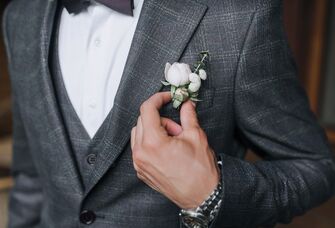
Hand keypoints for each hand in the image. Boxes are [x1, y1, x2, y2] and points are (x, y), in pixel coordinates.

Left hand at [131, 92, 219, 208]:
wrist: (202, 197)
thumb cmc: (200, 171)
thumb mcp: (196, 136)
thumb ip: (188, 116)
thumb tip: (186, 104)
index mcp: (153, 142)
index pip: (147, 109)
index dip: (158, 98)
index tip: (167, 97)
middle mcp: (141, 153)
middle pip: (142, 121)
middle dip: (160, 118)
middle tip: (178, 128)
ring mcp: (139, 164)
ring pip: (138, 134)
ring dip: (154, 130)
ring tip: (173, 141)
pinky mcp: (141, 171)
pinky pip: (139, 148)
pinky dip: (150, 142)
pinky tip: (166, 150)